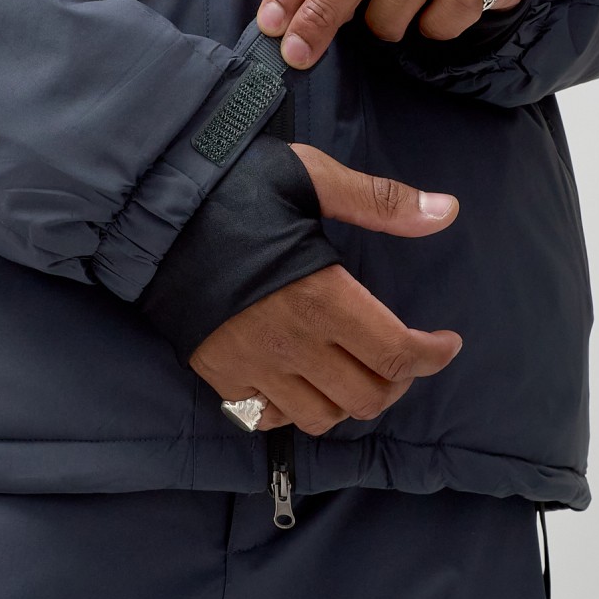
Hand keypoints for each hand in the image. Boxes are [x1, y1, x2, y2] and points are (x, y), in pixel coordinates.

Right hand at [187, 143, 462, 434]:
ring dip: (350, 400)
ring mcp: (253, 366)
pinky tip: (302, 381)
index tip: (445, 342)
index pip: (397, 354)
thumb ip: (381, 202)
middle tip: (401, 354)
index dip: (432, 356)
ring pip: (322, 417)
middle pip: (367, 397)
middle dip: (398, 381)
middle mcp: (292, 343)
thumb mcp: (312, 178)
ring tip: (355, 370)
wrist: (151, 211)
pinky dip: (296, 410)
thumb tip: (446, 210)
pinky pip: (269, 420)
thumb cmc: (234, 187)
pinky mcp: (219, 376)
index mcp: (323, 296)